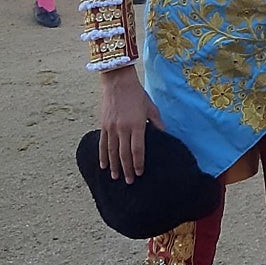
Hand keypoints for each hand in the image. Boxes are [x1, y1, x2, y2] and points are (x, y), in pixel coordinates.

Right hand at [99, 66, 163, 183]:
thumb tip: (164, 135)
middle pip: (124, 154)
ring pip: (112, 152)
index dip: (138, 163)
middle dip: (127, 169)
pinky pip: (102, 144)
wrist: (118, 82)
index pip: (138, 149)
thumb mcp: (151, 107)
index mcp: (137, 125)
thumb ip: (157, 123)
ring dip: (114, 166)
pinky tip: (104, 165)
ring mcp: (111, 128)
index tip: (139, 173)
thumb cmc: (137, 94)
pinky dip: (102, 156)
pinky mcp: (104, 125)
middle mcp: (123, 128)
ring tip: (116, 177)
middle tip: (129, 182)